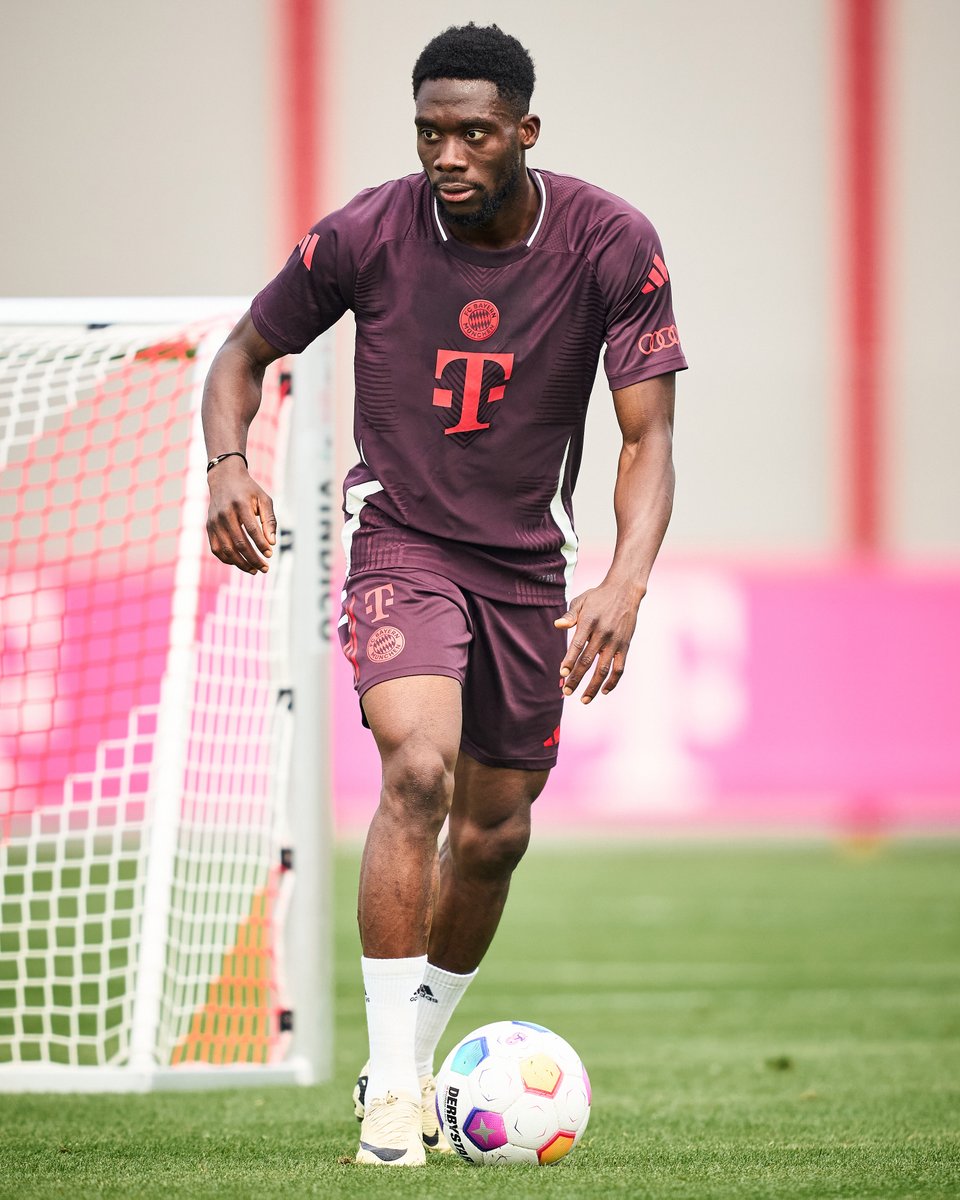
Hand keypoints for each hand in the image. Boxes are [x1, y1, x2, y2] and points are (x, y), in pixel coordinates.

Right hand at [205, 458, 276, 573]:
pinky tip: (241, 563)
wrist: (224, 479)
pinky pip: (217, 549)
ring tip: (255, 570)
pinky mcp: (209, 527)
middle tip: (265, 568)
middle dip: (253, 559)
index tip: (270, 554)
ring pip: (227, 550)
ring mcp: (214, 522)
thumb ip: (269, 520)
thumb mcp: (264, 499)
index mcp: (240, 505)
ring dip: (241, 563)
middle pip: (239, 543)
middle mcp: (224, 514)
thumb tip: (272, 543)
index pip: (252, 530)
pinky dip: (228, 559)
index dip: (261, 544)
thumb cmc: (248, 491)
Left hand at [554, 582, 643, 702]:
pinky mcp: (625, 645)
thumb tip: (558, 625)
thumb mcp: (581, 600)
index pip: (577, 646)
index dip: (569, 661)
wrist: (625, 591)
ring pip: (604, 669)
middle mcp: (603, 633)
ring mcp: (615, 641)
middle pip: (588, 661)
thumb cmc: (598, 597)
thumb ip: (570, 615)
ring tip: (583, 699)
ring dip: (593, 686)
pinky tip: (604, 691)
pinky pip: (619, 667)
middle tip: (566, 692)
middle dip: (576, 678)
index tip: (562, 674)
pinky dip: (613, 681)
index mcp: (589, 622)